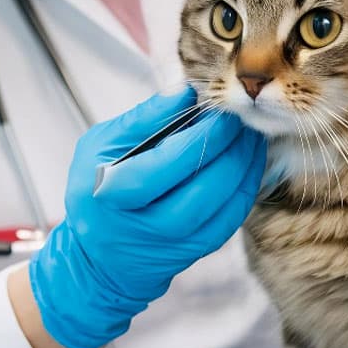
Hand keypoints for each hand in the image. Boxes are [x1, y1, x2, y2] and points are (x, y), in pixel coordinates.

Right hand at [29, 88, 266, 347]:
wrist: (99, 256)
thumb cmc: (96, 188)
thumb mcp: (100, 145)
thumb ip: (143, 118)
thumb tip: (187, 92)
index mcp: (116, 192)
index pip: (173, 159)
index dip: (206, 131)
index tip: (221, 106)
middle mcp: (148, 224)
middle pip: (206, 184)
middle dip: (232, 146)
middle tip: (243, 118)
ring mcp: (176, 243)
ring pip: (225, 204)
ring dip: (246, 165)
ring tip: (251, 136)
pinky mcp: (196, 251)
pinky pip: (232, 219)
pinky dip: (246, 188)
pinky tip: (249, 163)